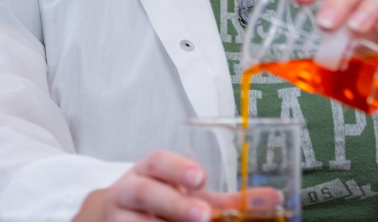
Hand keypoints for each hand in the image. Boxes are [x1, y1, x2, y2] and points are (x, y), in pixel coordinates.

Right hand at [73, 150, 211, 221]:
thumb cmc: (159, 201)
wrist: (117, 217)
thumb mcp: (183, 194)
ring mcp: (118, 217)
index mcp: (146, 170)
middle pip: (145, 192)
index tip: (201, 178)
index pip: (158, 161)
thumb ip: (217, 200)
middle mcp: (127, 191)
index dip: (178, 168)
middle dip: (175, 204)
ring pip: (134, 221)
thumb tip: (260, 200)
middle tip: (203, 215)